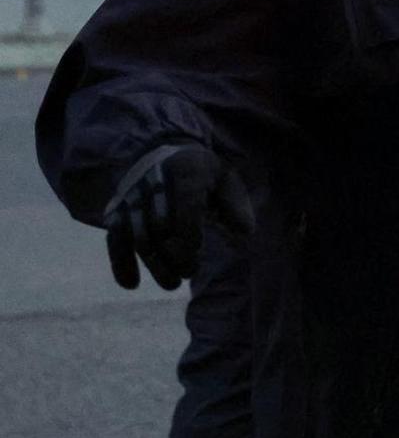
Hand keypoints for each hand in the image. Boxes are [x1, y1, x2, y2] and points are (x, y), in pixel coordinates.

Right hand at [102, 143, 253, 290]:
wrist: (163, 152)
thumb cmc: (202, 172)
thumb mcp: (224, 178)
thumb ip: (235, 203)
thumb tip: (244, 231)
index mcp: (186, 168)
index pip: (186, 200)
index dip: (189, 227)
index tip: (196, 250)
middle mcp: (154, 181)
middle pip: (160, 224)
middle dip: (174, 253)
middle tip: (190, 272)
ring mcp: (132, 196)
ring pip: (138, 235)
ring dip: (154, 264)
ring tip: (173, 283)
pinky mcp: (117, 210)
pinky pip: (114, 238)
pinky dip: (120, 262)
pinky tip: (131, 284)